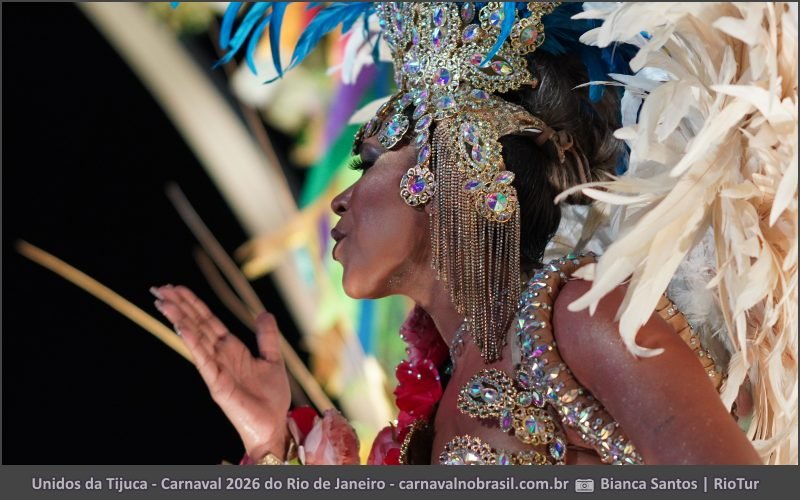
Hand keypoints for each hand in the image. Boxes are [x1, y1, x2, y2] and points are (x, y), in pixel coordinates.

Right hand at [152, 285, 290, 459]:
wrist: (273, 424)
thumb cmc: (271, 397)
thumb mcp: (272, 359)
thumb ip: (266, 337)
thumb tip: (263, 313)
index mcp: (231, 348)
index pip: (207, 320)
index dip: (192, 304)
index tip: (176, 288)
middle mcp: (220, 355)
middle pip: (196, 325)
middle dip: (179, 307)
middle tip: (159, 288)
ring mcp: (216, 369)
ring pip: (195, 339)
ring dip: (179, 320)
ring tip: (163, 303)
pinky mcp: (217, 384)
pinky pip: (203, 360)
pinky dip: (193, 343)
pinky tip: (182, 328)